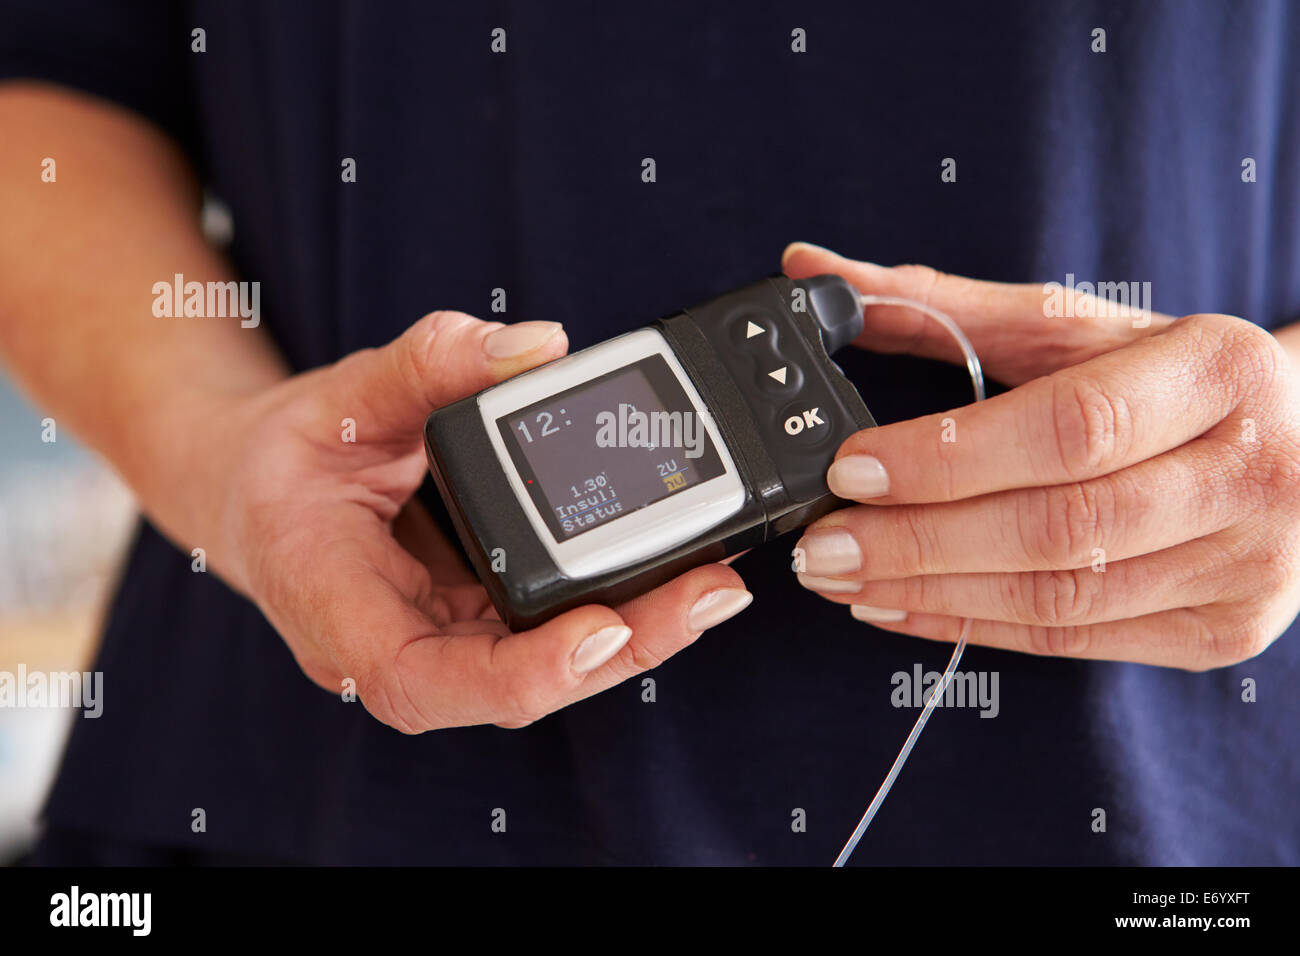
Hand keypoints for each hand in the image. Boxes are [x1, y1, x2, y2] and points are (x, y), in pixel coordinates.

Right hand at [186, 311, 750, 730]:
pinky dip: (612, 604)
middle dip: (623, 647)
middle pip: (516, 684)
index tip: (605, 630)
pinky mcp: (472, 620)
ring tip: (712, 585)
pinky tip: (669, 570)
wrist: (251, 489)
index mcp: (340, 613)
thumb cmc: (280, 458)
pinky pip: (545, 627)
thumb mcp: (339, 397)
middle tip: (711, 594)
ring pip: (544, 665)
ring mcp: (441, 640)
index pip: (428, 681)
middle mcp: (398, 646)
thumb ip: (427, 363)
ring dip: (635, 633)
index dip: (524, 672)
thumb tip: (534, 344)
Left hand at [783, 242, 1299, 669]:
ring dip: (931, 594)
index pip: (1070, 427)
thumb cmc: (1170, 382)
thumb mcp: (1078, 328)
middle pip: (1059, 528)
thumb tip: (812, 268)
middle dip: (920, 542)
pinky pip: (1074, 644)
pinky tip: (897, 607)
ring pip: (1060, 600)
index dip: (950, 456)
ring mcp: (1246, 568)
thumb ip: (944, 305)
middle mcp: (1252, 474)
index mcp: (1219, 372)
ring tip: (842, 577)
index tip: (852, 467)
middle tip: (823, 544)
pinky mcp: (1222, 636)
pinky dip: (970, 629)